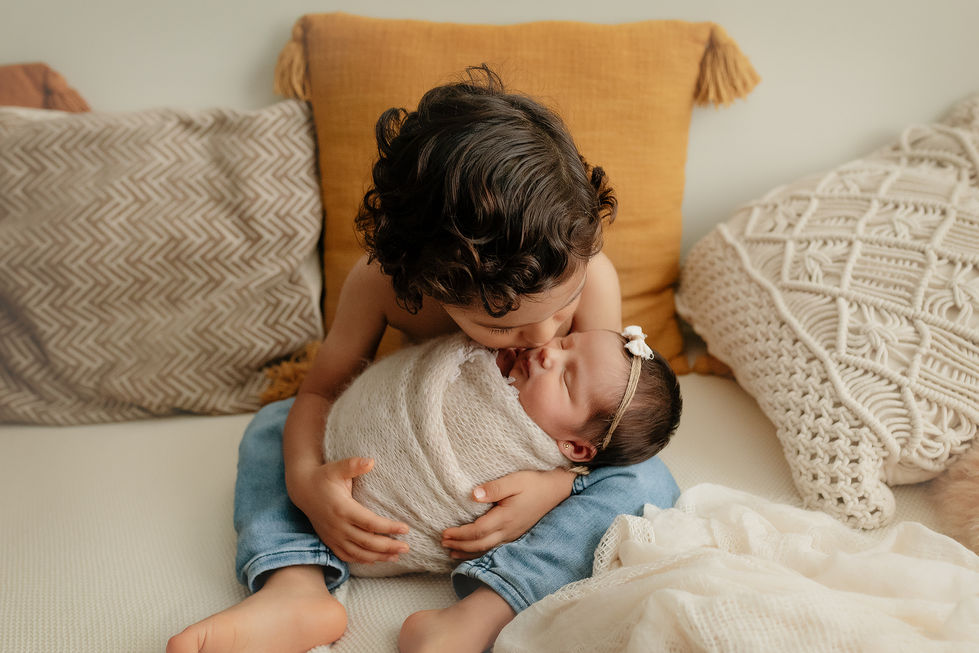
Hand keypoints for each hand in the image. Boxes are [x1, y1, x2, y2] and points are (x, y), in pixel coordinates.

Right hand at [288, 456, 409, 563]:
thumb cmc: (324, 477)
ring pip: (358, 553)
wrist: (303, 490)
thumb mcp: (337, 468)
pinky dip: (361, 560)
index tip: (405, 529)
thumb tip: (371, 461)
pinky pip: (346, 556)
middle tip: (406, 547)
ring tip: (396, 557)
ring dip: (378, 557)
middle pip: (367, 542)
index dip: (389, 528)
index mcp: (343, 509)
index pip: (370, 523)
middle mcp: (338, 526)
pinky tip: (375, 560)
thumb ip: (353, 465)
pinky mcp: (330, 541)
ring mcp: (333, 536)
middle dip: (388, 546)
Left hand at [440, 468, 574, 558]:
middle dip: (460, 545)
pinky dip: (480, 552)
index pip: (477, 531)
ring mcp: (513, 534)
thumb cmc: (534, 483)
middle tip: (442, 543)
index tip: (444, 533)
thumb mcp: (514, 480)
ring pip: (487, 549)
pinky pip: (495, 548)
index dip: (459, 534)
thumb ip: (494, 488)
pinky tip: (473, 552)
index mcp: (506, 518)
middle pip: (479, 544)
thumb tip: (473, 495)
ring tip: (451, 552)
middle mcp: (509, 530)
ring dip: (468, 552)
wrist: (556, 490)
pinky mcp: (516, 534)